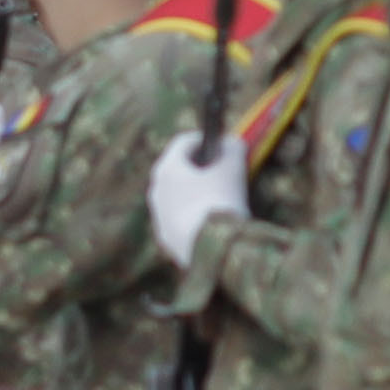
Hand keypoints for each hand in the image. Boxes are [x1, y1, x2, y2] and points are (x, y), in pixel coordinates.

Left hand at [145, 131, 246, 266]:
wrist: (212, 249)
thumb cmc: (221, 201)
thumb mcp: (233, 168)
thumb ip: (233, 148)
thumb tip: (233, 142)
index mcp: (167, 168)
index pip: (184, 142)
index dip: (206, 140)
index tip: (222, 144)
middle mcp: (156, 190)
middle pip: (178, 169)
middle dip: (200, 167)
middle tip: (222, 171)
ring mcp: (158, 216)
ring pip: (178, 196)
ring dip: (195, 193)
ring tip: (220, 199)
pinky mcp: (166, 238)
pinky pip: (180, 220)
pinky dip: (193, 216)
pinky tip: (211, 223)